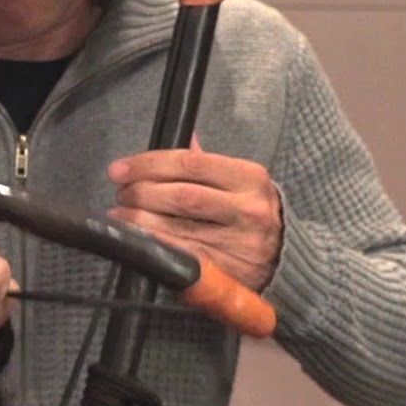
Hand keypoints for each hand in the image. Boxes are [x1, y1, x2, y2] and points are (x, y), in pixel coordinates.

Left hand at [107, 142, 282, 291]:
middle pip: (180, 196)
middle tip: (120, 192)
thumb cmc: (251, 213)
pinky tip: (136, 237)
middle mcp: (248, 209)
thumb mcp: (239, 182)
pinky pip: (180, 255)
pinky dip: (152, 244)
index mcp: (250, 177)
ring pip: (176, 227)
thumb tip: (182, 135)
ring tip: (120, 213)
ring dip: (138, 220)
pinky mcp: (226, 270)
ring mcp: (238, 243)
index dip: (148, 164)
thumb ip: (206, 163)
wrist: (286, 259)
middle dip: (140, 192)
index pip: (189, 163)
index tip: (119, 169)